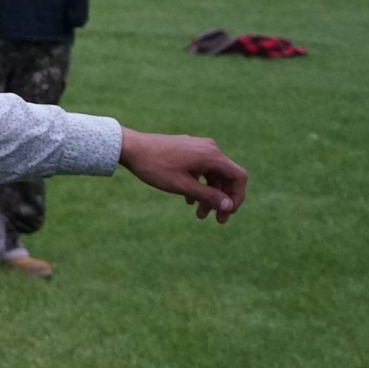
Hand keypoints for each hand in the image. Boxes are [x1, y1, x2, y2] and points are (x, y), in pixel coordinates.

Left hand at [118, 127, 247, 222]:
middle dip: (221, 199)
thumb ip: (208, 196)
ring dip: (208, 195)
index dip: (237, 197)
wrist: (130, 147)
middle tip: (217, 220)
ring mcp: (198, 147)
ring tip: (199, 215)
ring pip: (212, 175)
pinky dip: (198, 185)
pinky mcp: (187, 149)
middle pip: (226, 177)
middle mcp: (209, 148)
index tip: (228, 214)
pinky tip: (188, 200)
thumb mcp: (182, 186)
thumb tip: (229, 205)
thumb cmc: (155, 167)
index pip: (238, 177)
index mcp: (212, 155)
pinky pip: (201, 169)